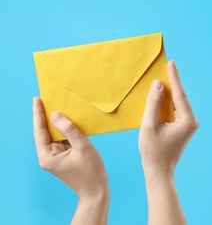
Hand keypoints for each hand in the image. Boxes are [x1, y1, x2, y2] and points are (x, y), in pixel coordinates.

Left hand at [32, 97, 108, 224]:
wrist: (96, 190)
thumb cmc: (90, 171)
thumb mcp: (82, 147)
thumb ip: (69, 130)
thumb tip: (56, 115)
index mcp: (47, 156)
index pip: (40, 131)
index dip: (38, 114)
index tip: (37, 99)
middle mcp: (48, 156)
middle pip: (45, 132)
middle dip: (47, 116)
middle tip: (49, 98)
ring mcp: (55, 157)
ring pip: (55, 135)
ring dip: (58, 123)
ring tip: (60, 106)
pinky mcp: (63, 157)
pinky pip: (63, 140)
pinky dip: (66, 131)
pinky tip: (70, 121)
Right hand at [139, 60, 198, 176]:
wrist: (159, 171)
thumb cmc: (153, 151)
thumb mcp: (149, 126)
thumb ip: (152, 104)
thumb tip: (158, 85)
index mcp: (187, 120)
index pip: (180, 94)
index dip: (174, 77)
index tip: (171, 63)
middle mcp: (191, 120)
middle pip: (180, 97)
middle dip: (172, 82)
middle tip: (167, 65)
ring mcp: (188, 124)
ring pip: (177, 102)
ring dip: (169, 91)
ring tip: (163, 75)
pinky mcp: (182, 126)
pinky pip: (175, 109)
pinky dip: (167, 101)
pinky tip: (161, 93)